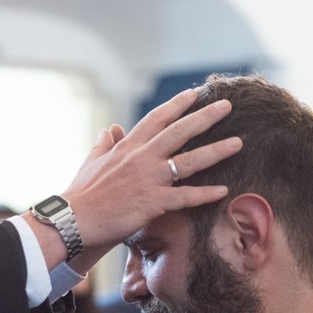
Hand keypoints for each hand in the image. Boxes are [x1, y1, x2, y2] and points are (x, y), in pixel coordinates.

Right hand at [50, 88, 241, 273]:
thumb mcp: (91, 162)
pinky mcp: (153, 202)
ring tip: (238, 143)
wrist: (74, 219)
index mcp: (128, 147)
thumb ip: (103, 144)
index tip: (195, 93)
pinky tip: (223, 190)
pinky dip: (205, 194)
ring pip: (189, 160)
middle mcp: (142, 158)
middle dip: (205, 117)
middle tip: (226, 106)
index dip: (178, 104)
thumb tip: (109, 129)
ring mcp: (149, 179)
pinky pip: (185, 196)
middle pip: (179, 131)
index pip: (157, 119)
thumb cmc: (81, 194)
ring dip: (216, 151)